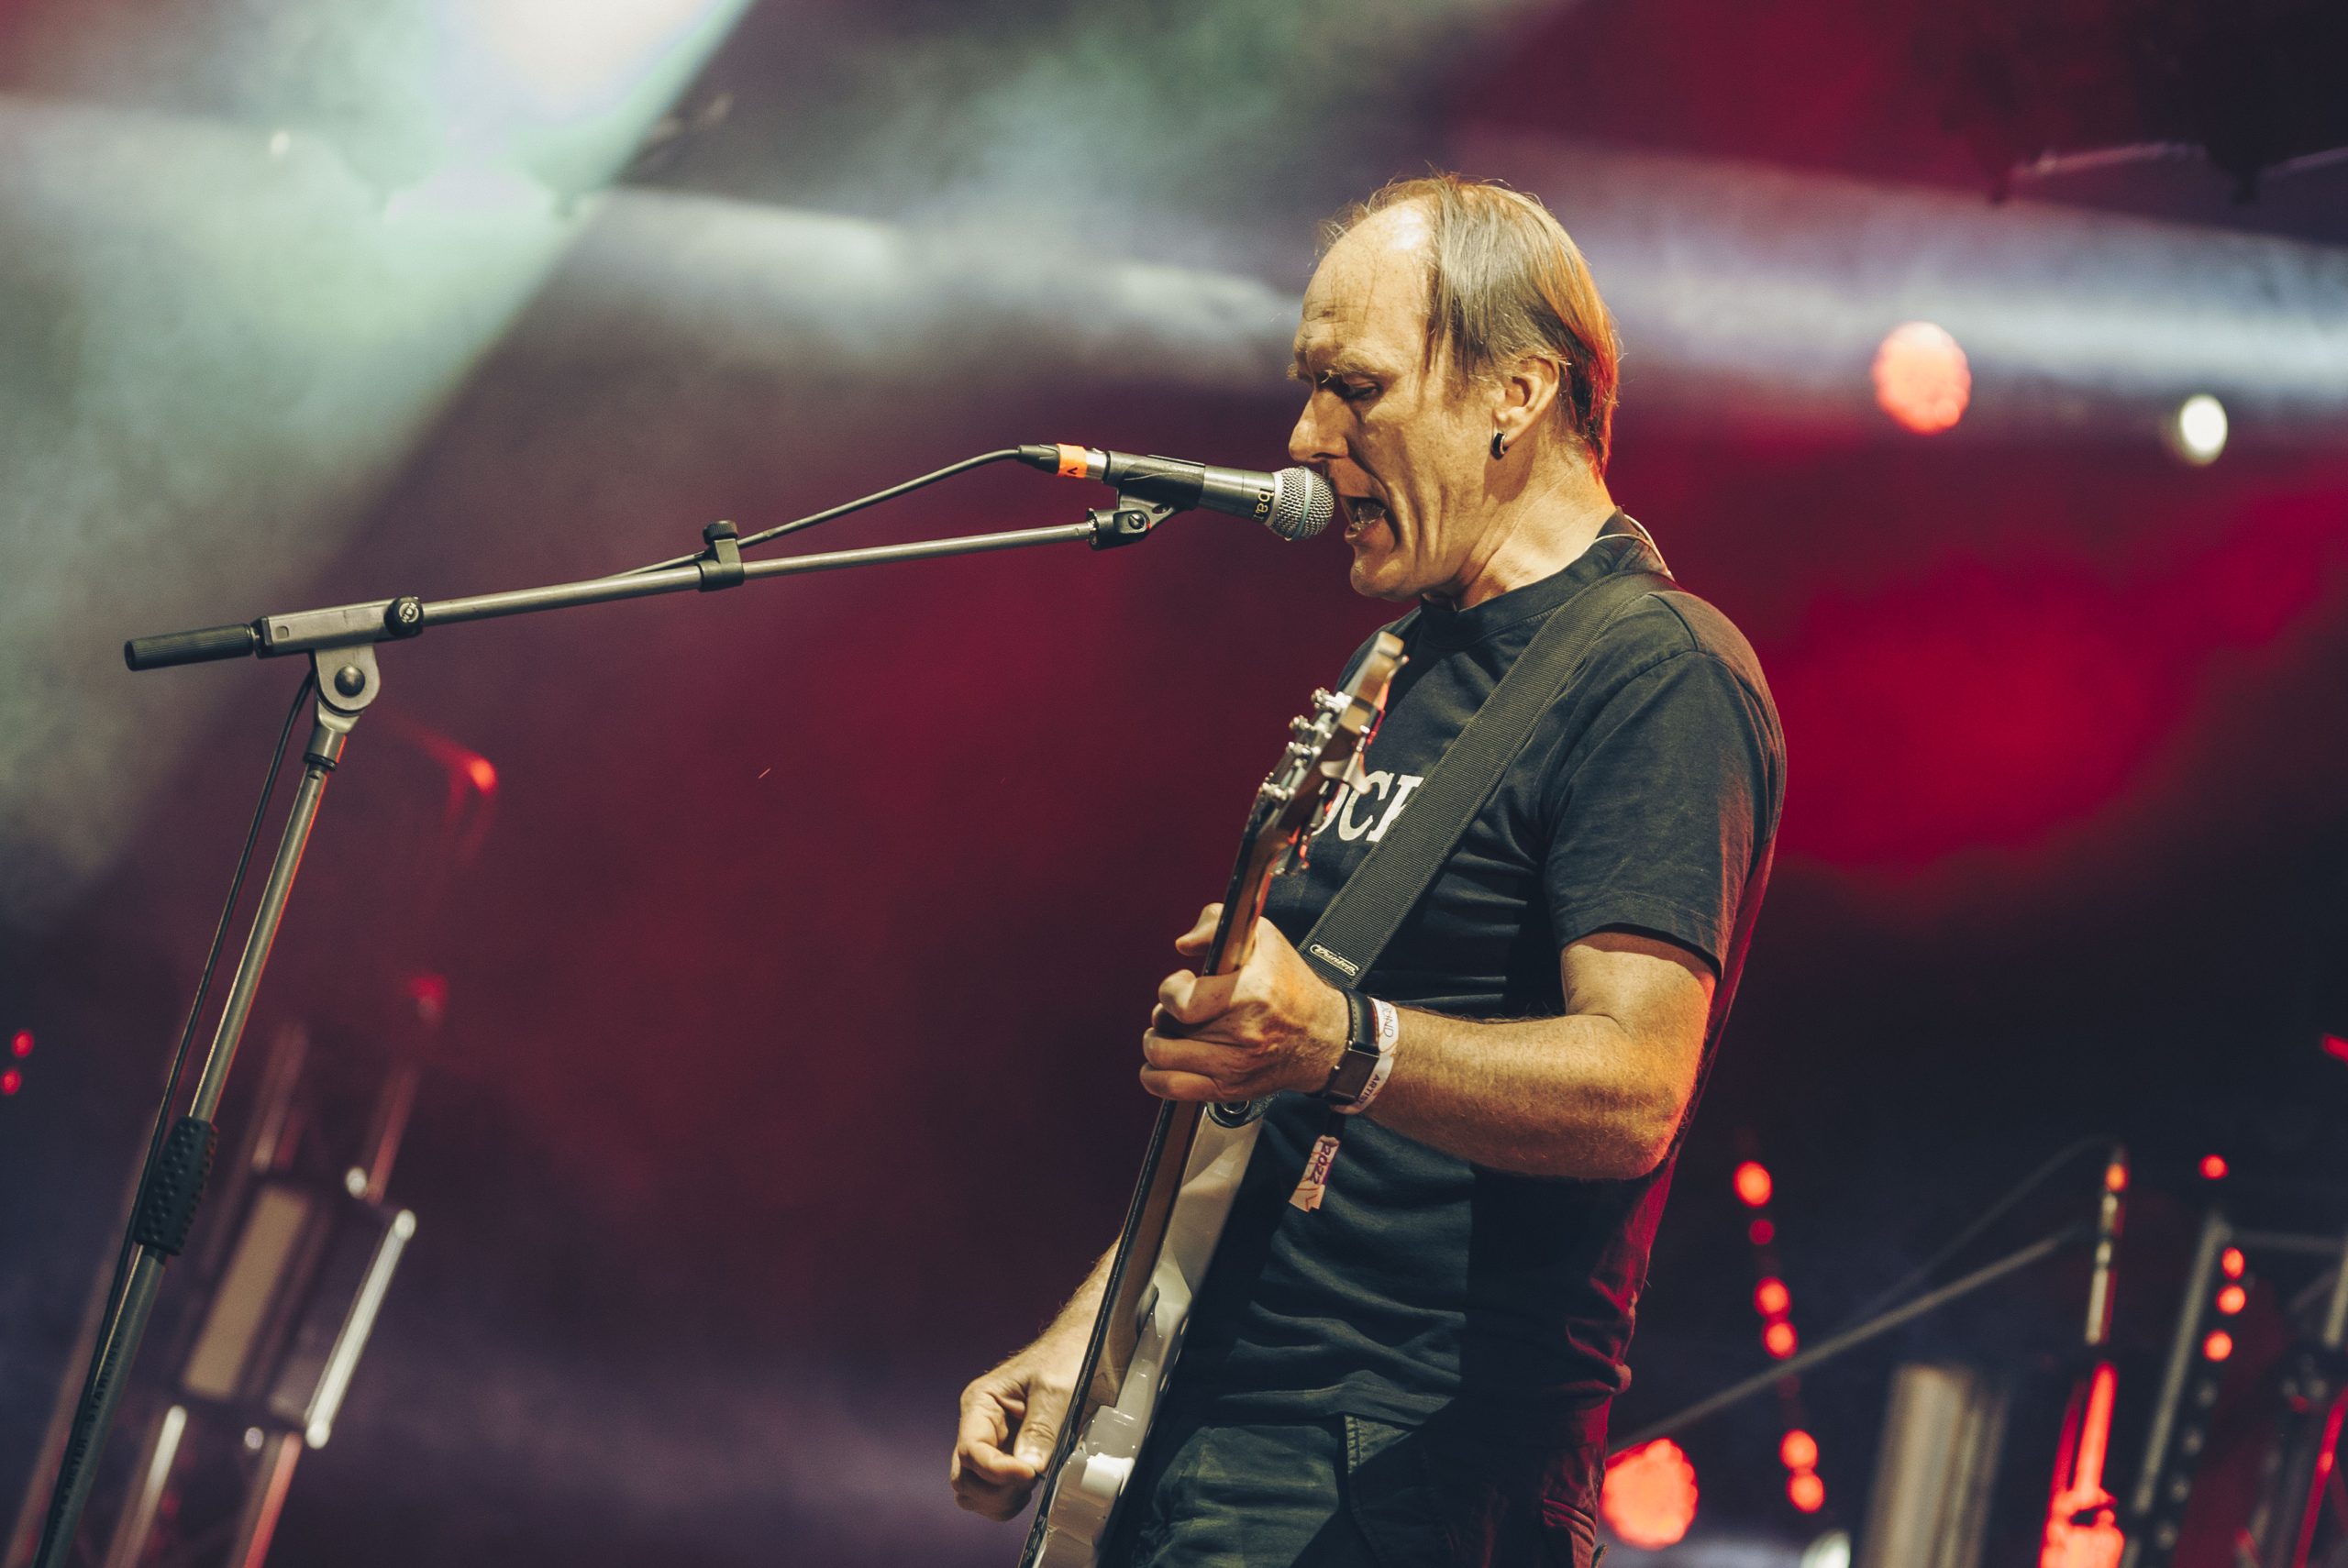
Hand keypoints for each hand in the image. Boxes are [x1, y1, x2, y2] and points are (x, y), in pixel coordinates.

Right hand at [951, 1336, 1082, 1520]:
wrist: (1083, 1346)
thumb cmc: (1065, 1356)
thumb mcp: (1055, 1388)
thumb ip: (1041, 1429)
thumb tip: (1028, 1468)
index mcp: (980, 1403)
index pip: (971, 1450)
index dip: (996, 1471)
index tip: (1028, 1475)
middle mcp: (981, 1426)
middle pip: (964, 1477)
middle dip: (994, 1489)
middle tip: (1029, 1482)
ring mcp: (995, 1444)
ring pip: (974, 1490)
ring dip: (998, 1500)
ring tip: (1029, 1487)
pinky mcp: (1011, 1457)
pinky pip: (995, 1492)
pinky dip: (1008, 1500)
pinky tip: (1030, 1489)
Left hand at [1140, 904, 1347, 1102]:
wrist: (1322, 1037)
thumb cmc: (1292, 987)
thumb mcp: (1263, 938)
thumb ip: (1215, 923)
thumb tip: (1184, 944)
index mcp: (1250, 995)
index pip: (1182, 1003)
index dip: (1171, 990)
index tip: (1181, 984)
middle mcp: (1241, 1034)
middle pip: (1168, 1029)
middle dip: (1164, 1014)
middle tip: (1179, 1009)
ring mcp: (1234, 1066)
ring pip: (1163, 1059)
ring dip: (1158, 1042)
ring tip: (1172, 1032)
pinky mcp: (1228, 1089)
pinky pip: (1173, 1088)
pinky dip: (1155, 1077)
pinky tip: (1164, 1061)